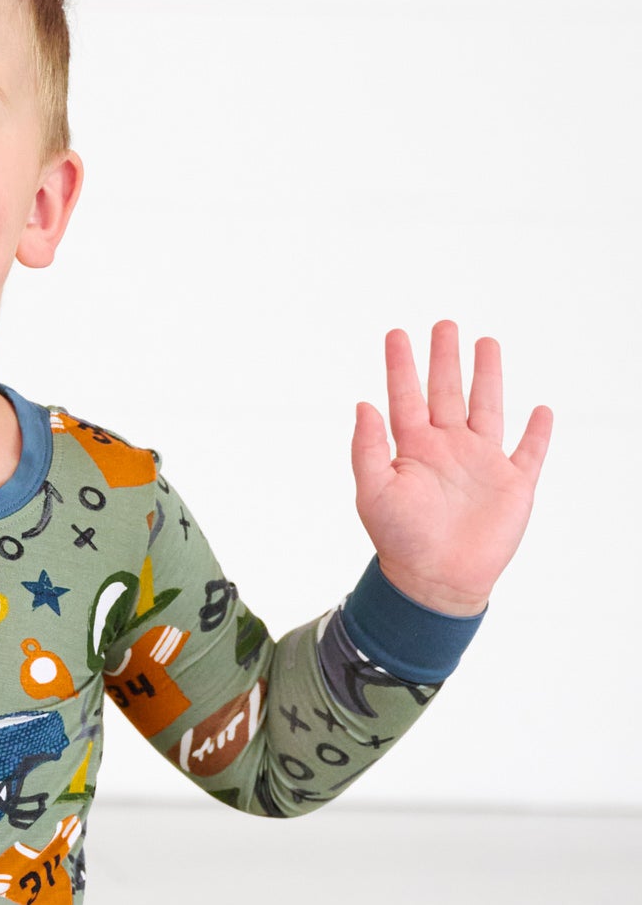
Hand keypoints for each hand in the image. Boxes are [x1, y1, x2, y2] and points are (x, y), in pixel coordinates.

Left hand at [350, 321, 552, 614]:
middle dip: (445, 359)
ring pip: (487, 409)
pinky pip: (530, 452)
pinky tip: (542, 410)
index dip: (401, 366)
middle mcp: (446, 449)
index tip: (397, 334)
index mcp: (412, 449)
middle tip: (444, 324)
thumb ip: (367, 448)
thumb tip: (363, 404)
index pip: (405, 397)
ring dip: (488, 377)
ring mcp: (481, 464)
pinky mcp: (513, 485)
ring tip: (486, 343)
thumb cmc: (398, 539)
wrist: (434, 581)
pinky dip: (538, 432)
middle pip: (446, 392)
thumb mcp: (373, 492)